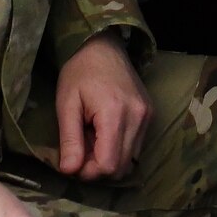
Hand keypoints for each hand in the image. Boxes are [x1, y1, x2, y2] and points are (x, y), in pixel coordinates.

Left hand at [55, 33, 152, 181]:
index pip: (108, 165)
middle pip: (122, 167)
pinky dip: (120, 149)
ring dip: (110, 159)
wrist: (104, 45)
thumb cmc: (80, 71)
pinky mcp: (150, 114)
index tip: (74, 160)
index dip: (89, 171)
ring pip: (131, 160)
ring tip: (93, 138)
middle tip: (81, 150)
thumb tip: (69, 171)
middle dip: (98, 168)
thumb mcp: (66, 103)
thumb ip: (69, 139)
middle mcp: (138, 117)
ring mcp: (147, 115)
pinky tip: (105, 132)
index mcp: (115, 113)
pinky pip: (136, 146)